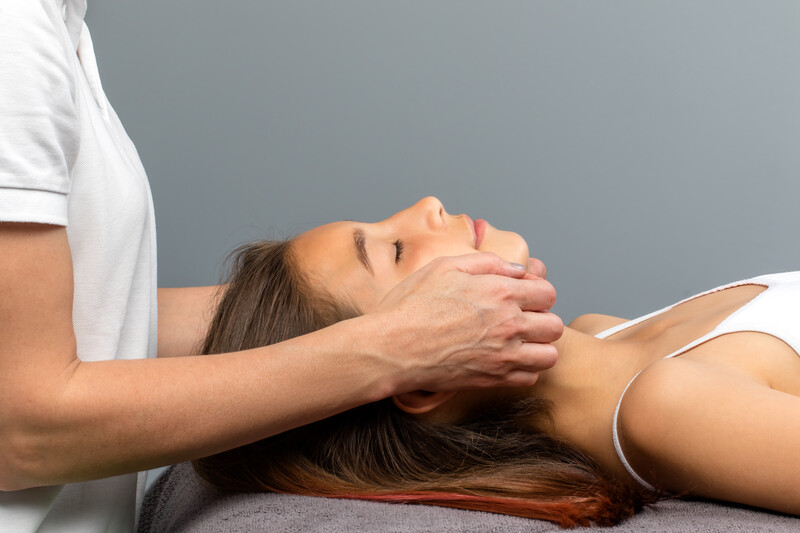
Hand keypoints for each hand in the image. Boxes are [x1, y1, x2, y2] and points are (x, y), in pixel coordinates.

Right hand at [370, 252, 562, 393]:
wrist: (391, 348)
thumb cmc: (411, 305)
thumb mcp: (445, 266)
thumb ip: (487, 263)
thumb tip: (517, 269)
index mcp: (500, 292)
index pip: (547, 292)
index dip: (537, 292)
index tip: (523, 296)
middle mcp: (509, 324)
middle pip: (554, 325)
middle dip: (542, 319)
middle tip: (522, 320)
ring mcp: (503, 355)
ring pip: (550, 355)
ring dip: (539, 347)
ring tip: (519, 343)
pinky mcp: (493, 379)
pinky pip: (530, 378)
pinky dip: (524, 370)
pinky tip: (506, 360)